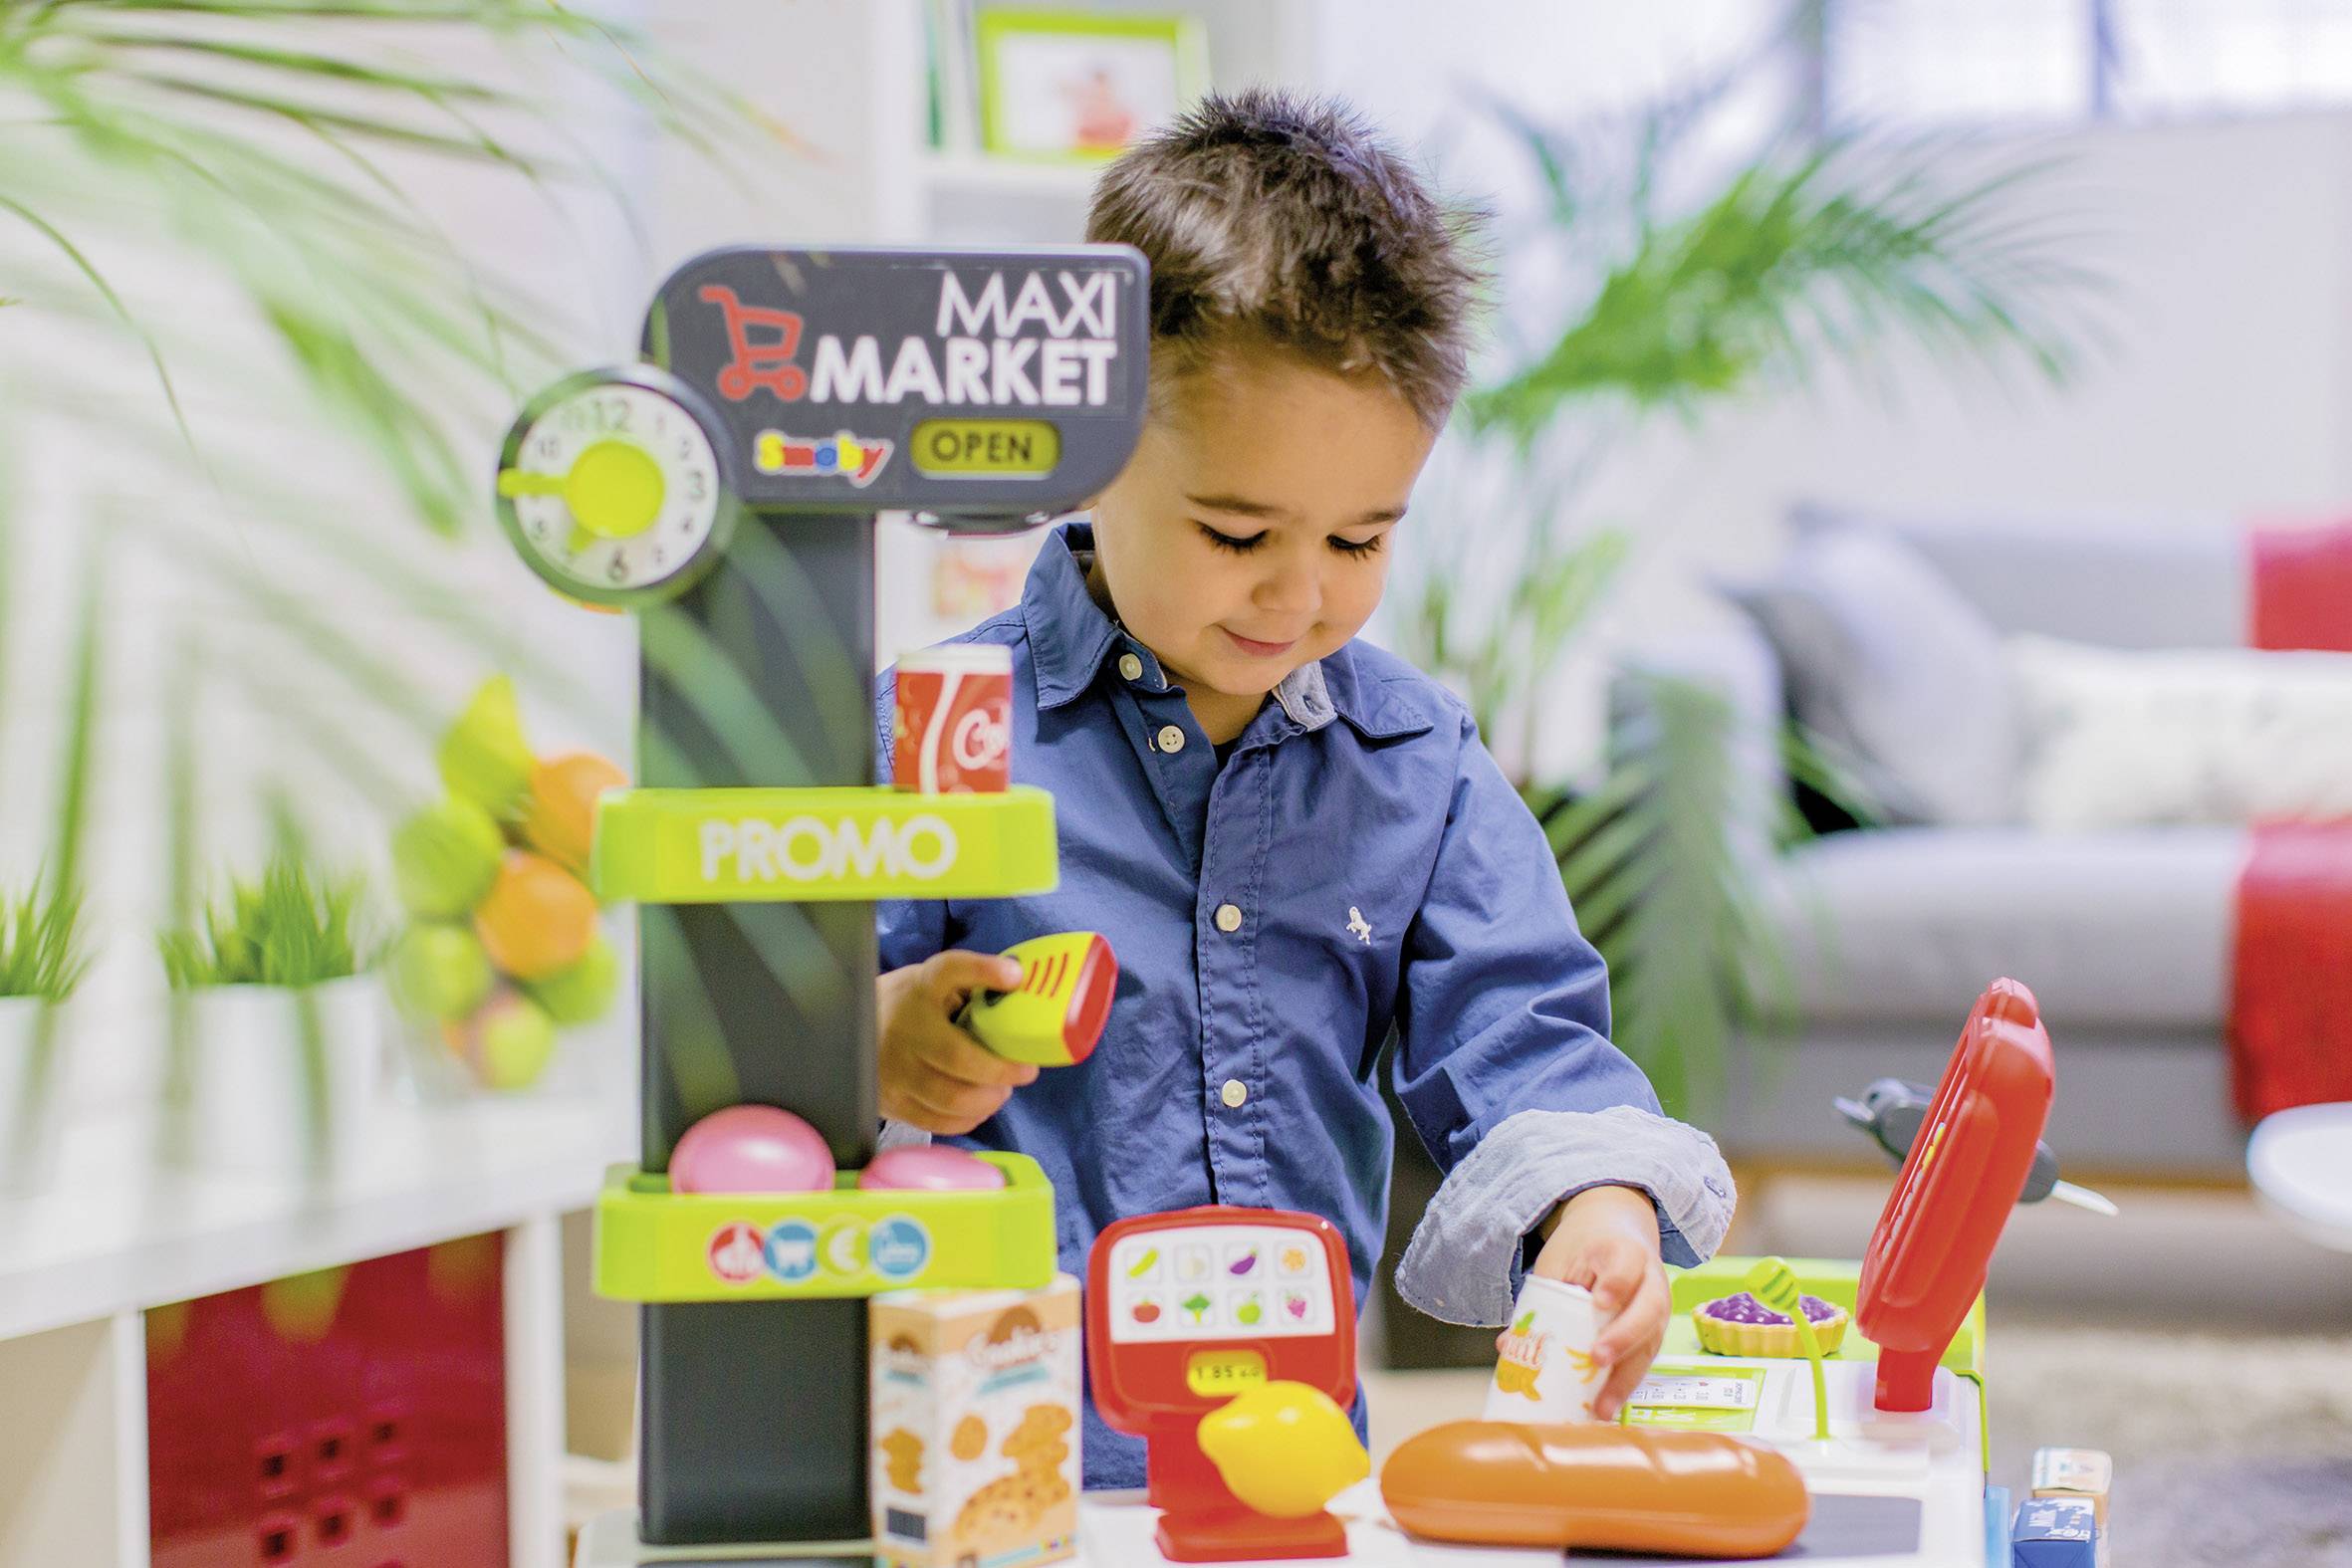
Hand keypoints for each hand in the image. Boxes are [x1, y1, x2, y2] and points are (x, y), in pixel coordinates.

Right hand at [877, 950, 1036, 1134]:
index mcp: (919, 990)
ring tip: (1001, 1090)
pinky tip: (978, 1105)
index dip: (983, 971)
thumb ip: (973, 981)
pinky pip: (937, 1121)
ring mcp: (894, 1070)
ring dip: (988, 1098)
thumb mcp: (934, 981)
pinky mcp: (890, 1103)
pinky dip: (968, 1117)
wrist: (848, 1026)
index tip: (1014, 977)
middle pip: (960, 1057)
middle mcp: (903, 1029)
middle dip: (1001, 1070)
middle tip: (1024, 1072)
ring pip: (952, 1098)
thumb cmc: (907, 1004)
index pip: (949, 969)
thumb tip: (1019, 982)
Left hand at [1524, 1184, 1667, 1420]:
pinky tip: (1607, 1408)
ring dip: (1626, 1378)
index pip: (1626, 1263)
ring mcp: (1658, 1308)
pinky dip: (1625, 1386)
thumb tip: (1510, 1345)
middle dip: (1623, 1338)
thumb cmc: (1584, 1249)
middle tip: (1597, 1358)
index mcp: (1623, 1251)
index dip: (1616, 1282)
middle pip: (1647, 1310)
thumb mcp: (1563, 1258)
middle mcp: (1650, 1280)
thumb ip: (1546, 1295)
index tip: (1600, 1300)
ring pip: (1650, 1343)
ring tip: (1603, 1407)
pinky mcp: (1654, 1333)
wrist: (1616, 1230)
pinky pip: (1644, 1360)